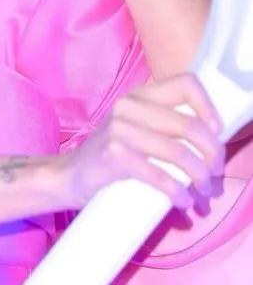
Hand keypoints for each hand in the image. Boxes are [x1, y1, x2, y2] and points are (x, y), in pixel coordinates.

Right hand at [55, 72, 225, 211]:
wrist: (68, 176)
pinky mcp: (114, 156)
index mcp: (138, 96)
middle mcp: (129, 107)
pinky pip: (160, 176)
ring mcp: (119, 130)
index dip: (209, 106)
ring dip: (199, 178)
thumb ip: (164, 125)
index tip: (217, 132)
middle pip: (189, 125)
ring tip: (203, 193)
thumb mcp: (135, 129)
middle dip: (212, 154)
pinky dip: (178, 193)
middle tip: (215, 174)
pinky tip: (182, 202)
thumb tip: (211, 142)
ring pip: (178, 153)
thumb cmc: (109, 156)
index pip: (186, 83)